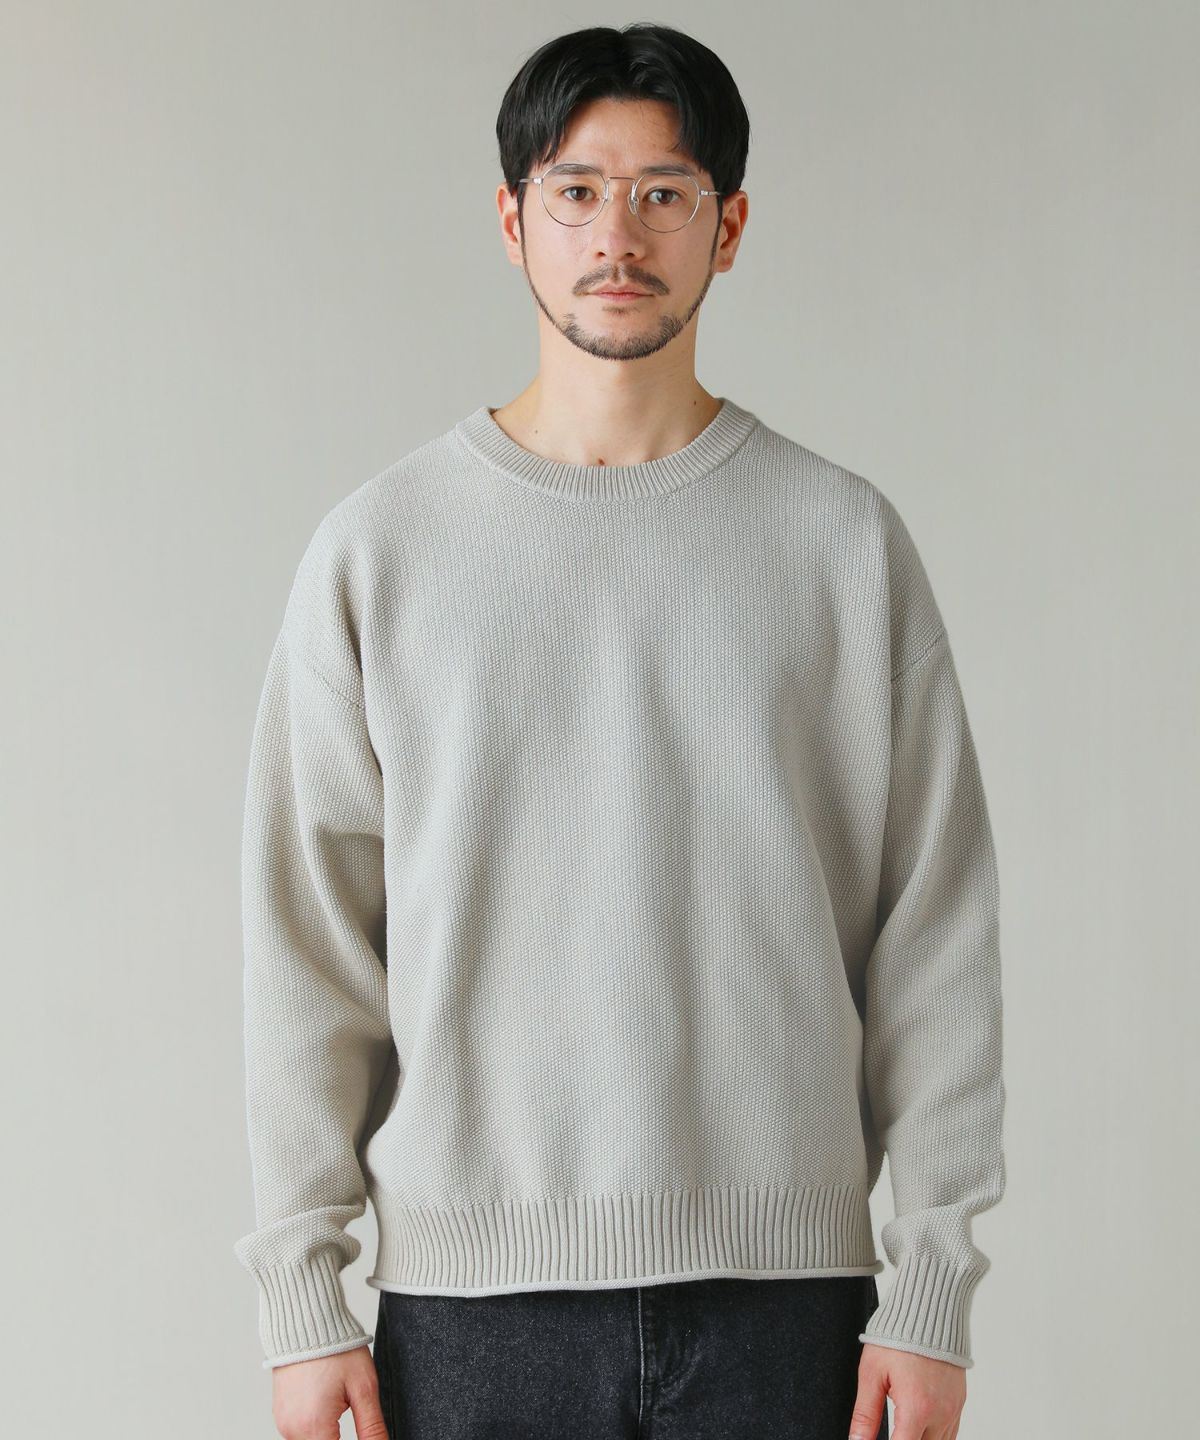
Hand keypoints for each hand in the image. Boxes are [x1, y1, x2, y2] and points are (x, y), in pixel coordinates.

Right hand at [270, 1343, 388, 1439]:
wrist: (306, 1319)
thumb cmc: (337, 1348)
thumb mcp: (363, 1388)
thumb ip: (372, 1428)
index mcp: (314, 1427)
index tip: (365, 1434)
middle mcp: (292, 1430)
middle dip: (340, 1439)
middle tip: (352, 1411)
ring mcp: (283, 1422)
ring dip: (328, 1435)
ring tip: (340, 1403)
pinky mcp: (280, 1413)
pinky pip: (300, 1432)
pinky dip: (316, 1426)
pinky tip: (327, 1402)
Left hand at [849, 1343, 966, 1439]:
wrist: (929, 1310)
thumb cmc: (898, 1336)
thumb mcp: (872, 1373)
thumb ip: (865, 1414)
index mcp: (917, 1408)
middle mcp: (940, 1413)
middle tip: (891, 1430)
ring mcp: (953, 1409)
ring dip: (919, 1439)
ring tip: (901, 1427)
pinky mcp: (959, 1402)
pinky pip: (950, 1434)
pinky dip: (934, 1436)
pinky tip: (918, 1428)